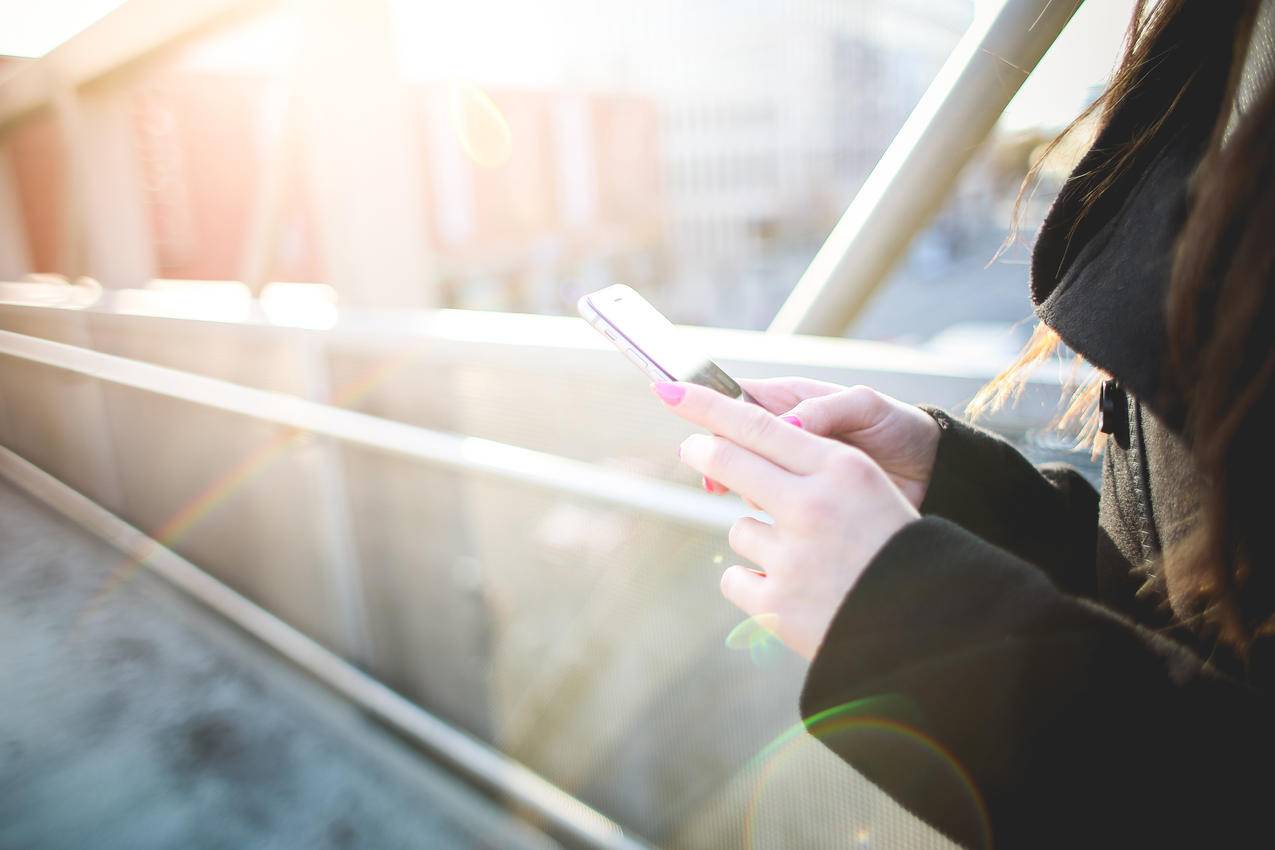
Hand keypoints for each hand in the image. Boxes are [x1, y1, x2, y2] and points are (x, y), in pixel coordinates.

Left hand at [654, 381, 919, 659]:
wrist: (929, 629)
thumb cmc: (896, 550)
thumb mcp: (871, 491)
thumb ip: (814, 468)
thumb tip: (743, 450)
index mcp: (843, 470)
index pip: (760, 424)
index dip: (707, 405)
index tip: (671, 390)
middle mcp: (814, 505)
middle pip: (731, 461)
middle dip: (704, 452)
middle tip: (693, 449)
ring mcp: (793, 556)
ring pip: (739, 527)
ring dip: (759, 540)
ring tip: (805, 563)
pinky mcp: (777, 604)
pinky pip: (735, 577)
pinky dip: (754, 584)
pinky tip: (790, 596)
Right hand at [728, 377, 940, 508]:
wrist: (934, 472)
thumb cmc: (899, 428)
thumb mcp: (866, 408)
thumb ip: (824, 410)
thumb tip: (786, 427)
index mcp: (794, 401)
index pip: (739, 399)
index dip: (710, 405)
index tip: (680, 408)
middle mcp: (785, 434)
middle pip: (732, 441)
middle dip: (718, 458)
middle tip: (716, 481)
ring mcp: (791, 470)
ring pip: (746, 476)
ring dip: (742, 487)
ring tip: (753, 497)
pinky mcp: (802, 501)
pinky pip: (768, 505)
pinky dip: (762, 512)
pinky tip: (771, 516)